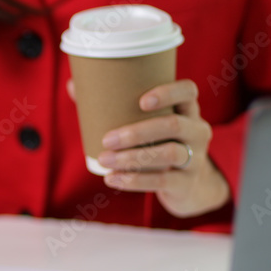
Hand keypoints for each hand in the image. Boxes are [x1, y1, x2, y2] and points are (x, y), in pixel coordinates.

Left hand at [95, 80, 230, 217]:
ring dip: (133, 157)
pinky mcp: (187, 183)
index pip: (188, 91)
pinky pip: (162, 180)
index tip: (141, 101)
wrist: (186, 185)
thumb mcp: (145, 125)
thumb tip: (73, 85)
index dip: (168, 92)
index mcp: (187, 110)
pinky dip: (134, 180)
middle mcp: (197, 131)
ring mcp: (196, 158)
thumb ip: (112, 105)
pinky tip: (112, 179)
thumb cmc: (157, 144)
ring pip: (168, 154)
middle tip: (107, 139)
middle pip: (174, 125)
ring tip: (104, 160)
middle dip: (137, 132)